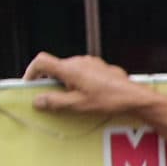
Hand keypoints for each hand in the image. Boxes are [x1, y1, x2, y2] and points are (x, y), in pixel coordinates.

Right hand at [26, 53, 157, 118]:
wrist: (136, 97)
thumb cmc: (108, 100)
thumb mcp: (78, 105)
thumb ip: (56, 102)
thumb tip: (37, 100)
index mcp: (70, 68)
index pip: (41, 61)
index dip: (31, 72)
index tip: (30, 84)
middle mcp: (79, 61)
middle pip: (56, 67)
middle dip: (51, 81)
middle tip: (52, 98)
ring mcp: (92, 62)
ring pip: (70, 70)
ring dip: (66, 82)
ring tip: (73, 99)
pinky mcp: (101, 67)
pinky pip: (84, 72)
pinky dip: (80, 82)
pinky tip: (90, 95)